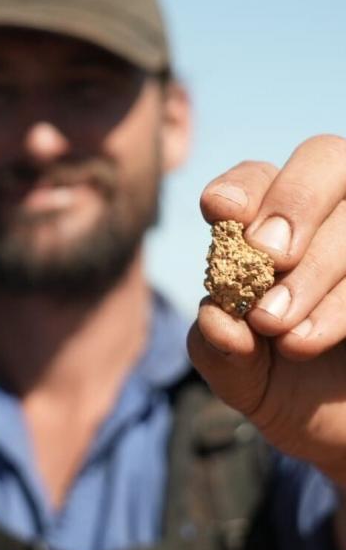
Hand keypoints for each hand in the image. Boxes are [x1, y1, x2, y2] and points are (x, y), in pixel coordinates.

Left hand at [187, 134, 345, 485]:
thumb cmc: (289, 390)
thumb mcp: (242, 380)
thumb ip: (217, 351)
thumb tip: (216, 317)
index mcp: (274, 229)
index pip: (257, 179)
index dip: (242, 186)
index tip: (220, 212)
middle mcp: (332, 219)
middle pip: (327, 159)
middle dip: (295, 202)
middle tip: (268, 257)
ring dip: (320, 266)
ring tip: (283, 332)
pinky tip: (316, 337)